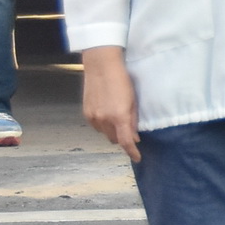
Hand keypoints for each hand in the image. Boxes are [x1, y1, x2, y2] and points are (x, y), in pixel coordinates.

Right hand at [81, 46, 141, 161]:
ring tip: (116, 117)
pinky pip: (96, 126)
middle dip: (122, 138)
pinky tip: (106, 113)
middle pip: (115, 139)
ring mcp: (93, 117)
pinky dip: (103, 124)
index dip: (132, 152)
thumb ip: (133, 121)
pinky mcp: (86, 113)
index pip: (126, 142)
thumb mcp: (133, 101)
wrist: (101, 66)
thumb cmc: (122, 81)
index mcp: (119, 117)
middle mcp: (104, 120)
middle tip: (128, 129)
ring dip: (112, 131)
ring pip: (105, 133)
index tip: (137, 157)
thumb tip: (135, 137)